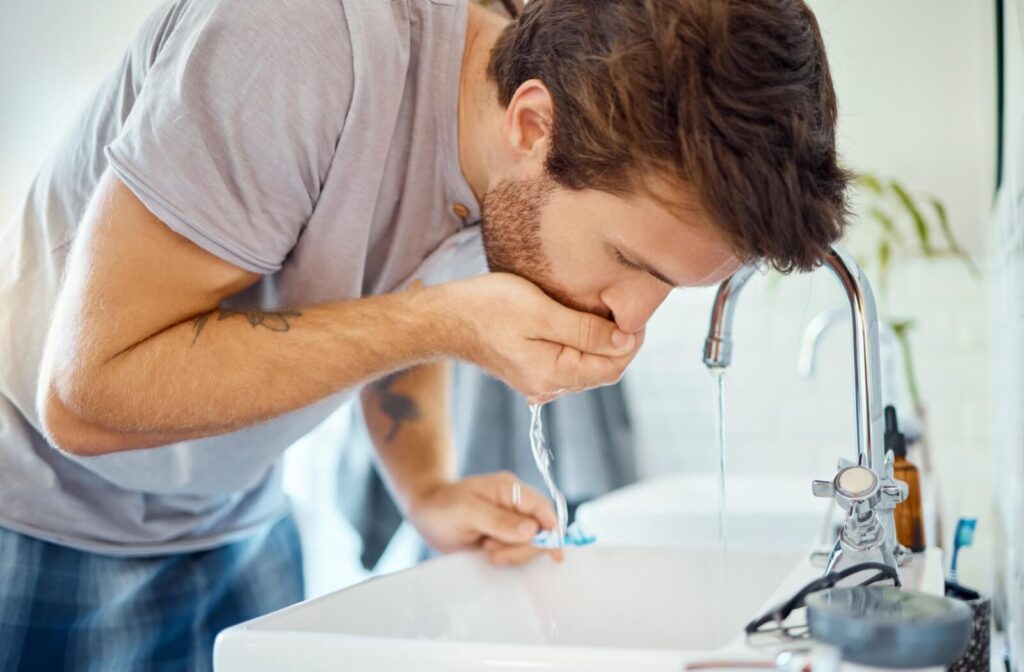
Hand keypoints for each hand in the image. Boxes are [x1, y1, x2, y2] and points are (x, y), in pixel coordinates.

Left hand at [405, 471, 563, 565]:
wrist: (427, 512)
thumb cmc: (443, 506)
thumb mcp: (466, 512)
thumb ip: (498, 521)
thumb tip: (532, 530)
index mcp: (511, 489)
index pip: (542, 508)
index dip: (553, 530)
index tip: (555, 554)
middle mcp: (517, 505)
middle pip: (540, 531)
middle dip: (521, 548)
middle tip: (493, 553)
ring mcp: (513, 521)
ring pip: (530, 544)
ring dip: (511, 553)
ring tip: (485, 548)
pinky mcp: (506, 537)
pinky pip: (518, 551)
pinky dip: (507, 556)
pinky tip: (489, 553)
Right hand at [439, 273, 642, 401]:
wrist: (444, 317)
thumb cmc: (487, 308)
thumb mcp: (541, 313)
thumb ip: (586, 330)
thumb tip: (626, 341)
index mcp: (554, 375)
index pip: (613, 367)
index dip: (632, 342)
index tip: (636, 312)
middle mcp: (548, 386)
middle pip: (602, 369)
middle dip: (619, 341)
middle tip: (624, 306)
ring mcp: (538, 381)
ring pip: (586, 364)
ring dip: (601, 341)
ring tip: (603, 308)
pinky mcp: (530, 369)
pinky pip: (568, 360)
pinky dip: (581, 342)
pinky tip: (576, 319)